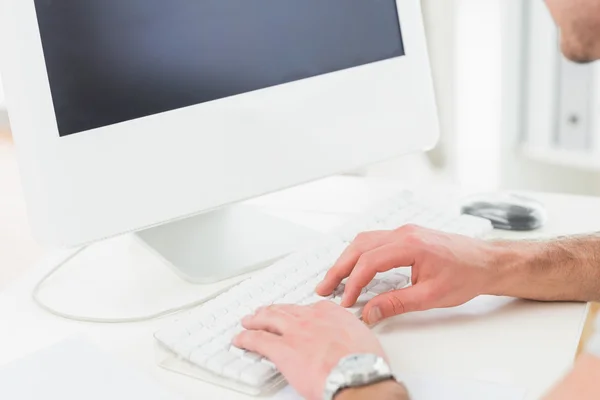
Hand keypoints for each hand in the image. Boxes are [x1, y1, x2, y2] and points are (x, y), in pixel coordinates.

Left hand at [233, 301, 386, 399]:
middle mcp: (310, 318)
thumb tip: (352, 342)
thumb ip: (351, 334)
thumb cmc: (364, 362)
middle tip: (263, 312)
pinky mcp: (282, 349)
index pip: (309, 307)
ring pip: (268, 320)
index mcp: (331, 313)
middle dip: (272, 311)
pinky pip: (257, 340)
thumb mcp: (363, 338)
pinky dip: (246, 339)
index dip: (298, 311)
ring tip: (248, 321)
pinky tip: (240, 339)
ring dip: (255, 320)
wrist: (357, 375)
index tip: (296, 313)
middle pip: (285, 310)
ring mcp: (294, 332)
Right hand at [316, 225, 500, 323]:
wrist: (487, 262)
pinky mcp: (406, 236)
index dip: (353, 283)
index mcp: (410, 245)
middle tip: (324, 287)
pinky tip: (354, 268)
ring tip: (334, 279)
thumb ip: (396, 303)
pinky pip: (374, 241)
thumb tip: (370, 311)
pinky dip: (359, 255)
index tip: (345, 301)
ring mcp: (404, 232)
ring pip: (364, 241)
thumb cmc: (466, 275)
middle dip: (339, 268)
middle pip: (359, 246)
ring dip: (347, 260)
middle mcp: (404, 233)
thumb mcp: (431, 296)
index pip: (369, 262)